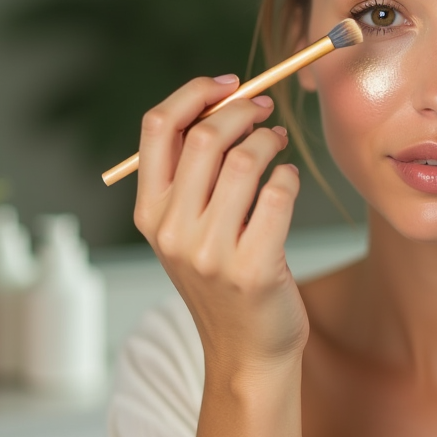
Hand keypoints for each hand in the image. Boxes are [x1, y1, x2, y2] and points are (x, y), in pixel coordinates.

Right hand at [133, 75, 307, 377]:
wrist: (245, 351)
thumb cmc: (222, 277)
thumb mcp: (186, 229)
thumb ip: (191, 172)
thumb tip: (223, 101)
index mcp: (149, 212)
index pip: (157, 127)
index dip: (195, 93)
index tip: (229, 86)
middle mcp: (171, 230)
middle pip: (205, 136)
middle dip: (243, 110)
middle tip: (265, 110)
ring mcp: (210, 252)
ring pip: (244, 160)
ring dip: (269, 141)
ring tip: (277, 144)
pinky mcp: (253, 267)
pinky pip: (278, 193)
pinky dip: (288, 176)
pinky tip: (288, 181)